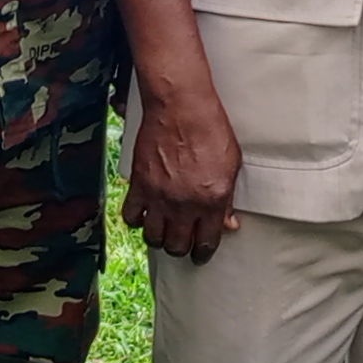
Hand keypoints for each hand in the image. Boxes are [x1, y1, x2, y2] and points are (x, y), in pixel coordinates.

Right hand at [122, 81, 243, 262]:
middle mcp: (185, 205)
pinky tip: (144, 213)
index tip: (200, 254)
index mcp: (212, 201)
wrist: (181, 107)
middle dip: (180, 247)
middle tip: (181, 241)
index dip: (202, 253)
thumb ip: (228, 198)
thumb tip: (228, 223)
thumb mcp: (232, 165)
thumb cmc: (210, 130)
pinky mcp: (139, 184)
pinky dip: (136, 219)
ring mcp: (159, 197)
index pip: (206, 243)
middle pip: (177, 246)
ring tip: (162, 230)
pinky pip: (131, 217)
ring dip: (158, 237)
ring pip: (153, 238)